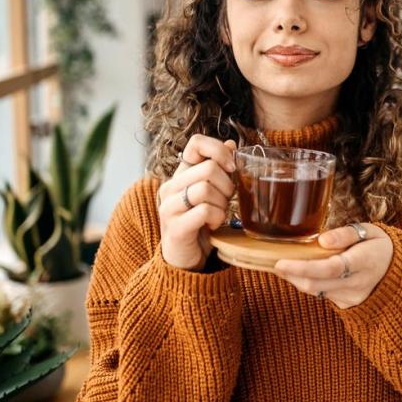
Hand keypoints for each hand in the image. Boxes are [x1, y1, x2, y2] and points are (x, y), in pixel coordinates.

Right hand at [157, 135, 236, 270]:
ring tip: (218, 214)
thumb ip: (219, 169)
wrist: (185, 259)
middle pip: (209, 168)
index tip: (231, 168)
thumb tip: (231, 144)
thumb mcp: (212, 193)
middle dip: (227, 185)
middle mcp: (171, 187)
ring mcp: (170, 207)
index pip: (196, 143)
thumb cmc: (201, 223)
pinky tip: (213, 225)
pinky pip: (205, 211)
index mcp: (181, 174)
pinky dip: (217, 218)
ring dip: (222, 204)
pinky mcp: (175, 227)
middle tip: (226, 201)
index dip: (219, 150)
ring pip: (206, 188)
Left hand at [273, 223, 392, 308]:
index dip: (303, 267)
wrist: (397, 271)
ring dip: (297, 279)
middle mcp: (358, 283)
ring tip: (285, 266)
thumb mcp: (369, 230)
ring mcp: (352, 297)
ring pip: (316, 291)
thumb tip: (322, 240)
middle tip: (274, 263)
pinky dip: (309, 283)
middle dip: (291, 275)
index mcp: (365, 261)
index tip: (281, 263)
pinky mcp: (347, 304)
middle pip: (317, 284)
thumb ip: (346, 234)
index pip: (330, 268)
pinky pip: (321, 294)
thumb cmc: (379, 245)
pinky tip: (303, 273)